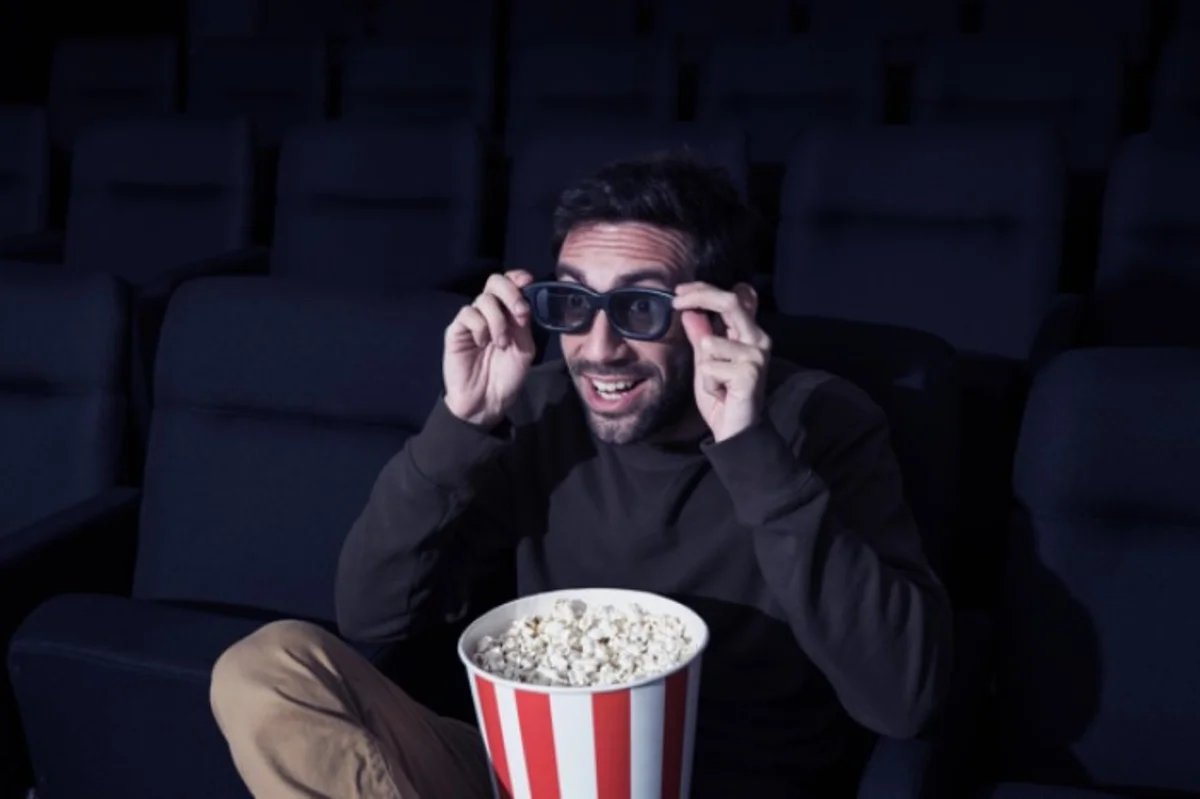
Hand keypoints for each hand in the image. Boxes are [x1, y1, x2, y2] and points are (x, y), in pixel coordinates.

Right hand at [443, 270, 536, 428]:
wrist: (487, 400)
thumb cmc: (507, 376)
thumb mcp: (524, 349)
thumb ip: (524, 323)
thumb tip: (525, 299)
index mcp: (509, 313)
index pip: (511, 284)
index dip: (518, 278)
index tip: (528, 282)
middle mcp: (490, 312)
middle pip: (495, 282)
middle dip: (510, 293)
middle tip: (520, 314)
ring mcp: (472, 320)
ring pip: (484, 299)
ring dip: (498, 320)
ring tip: (502, 344)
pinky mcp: (456, 330)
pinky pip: (468, 314)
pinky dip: (480, 327)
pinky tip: (482, 343)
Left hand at [673, 282, 770, 442]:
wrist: (735, 429)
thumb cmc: (722, 395)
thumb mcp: (705, 361)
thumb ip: (701, 336)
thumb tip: (689, 312)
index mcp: (749, 333)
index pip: (738, 296)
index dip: (709, 288)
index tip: (682, 292)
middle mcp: (758, 339)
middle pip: (729, 302)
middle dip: (699, 297)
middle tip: (675, 301)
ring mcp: (756, 355)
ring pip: (711, 342)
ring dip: (702, 366)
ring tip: (715, 383)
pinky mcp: (750, 373)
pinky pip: (710, 367)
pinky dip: (708, 383)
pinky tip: (721, 394)